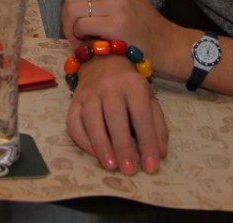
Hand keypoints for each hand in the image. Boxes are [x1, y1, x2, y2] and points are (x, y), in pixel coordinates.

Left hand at [62, 0, 170, 58]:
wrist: (168, 45)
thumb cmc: (143, 28)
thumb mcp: (124, 1)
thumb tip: (69, 5)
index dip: (71, 9)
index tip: (76, 25)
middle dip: (67, 19)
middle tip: (75, 36)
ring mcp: (117, 4)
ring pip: (73, 11)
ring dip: (71, 29)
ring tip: (82, 41)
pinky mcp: (116, 24)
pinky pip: (81, 26)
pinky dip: (79, 37)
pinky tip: (90, 45)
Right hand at [66, 57, 168, 174]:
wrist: (104, 62)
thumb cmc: (130, 86)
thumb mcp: (149, 99)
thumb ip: (157, 125)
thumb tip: (160, 154)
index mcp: (133, 84)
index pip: (141, 117)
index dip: (147, 143)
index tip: (151, 167)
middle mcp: (109, 86)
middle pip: (115, 118)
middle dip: (122, 147)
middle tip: (129, 170)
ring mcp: (89, 92)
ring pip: (91, 120)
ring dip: (101, 146)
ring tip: (111, 166)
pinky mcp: (74, 100)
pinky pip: (73, 121)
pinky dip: (82, 139)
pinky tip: (93, 153)